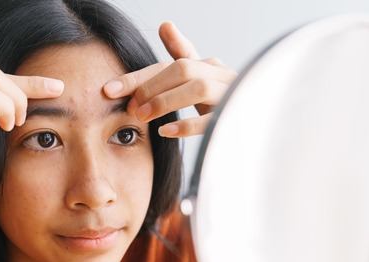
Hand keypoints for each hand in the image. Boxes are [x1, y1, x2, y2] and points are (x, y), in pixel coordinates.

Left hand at [103, 21, 235, 137]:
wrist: (260, 121)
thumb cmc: (224, 102)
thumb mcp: (200, 80)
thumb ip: (181, 56)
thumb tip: (165, 24)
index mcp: (209, 65)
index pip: (169, 63)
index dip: (139, 76)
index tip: (108, 89)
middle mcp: (221, 74)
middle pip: (182, 69)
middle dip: (151, 87)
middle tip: (130, 108)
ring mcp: (231, 93)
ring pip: (197, 88)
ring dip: (165, 101)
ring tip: (143, 117)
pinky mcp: (237, 116)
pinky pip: (212, 119)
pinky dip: (187, 125)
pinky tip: (166, 131)